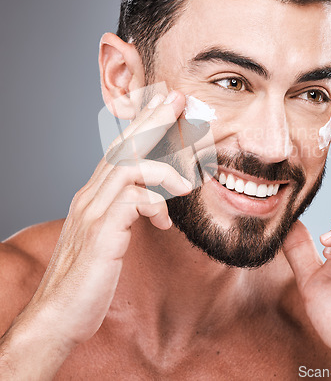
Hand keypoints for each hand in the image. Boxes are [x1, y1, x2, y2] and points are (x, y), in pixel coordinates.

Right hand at [14, 90, 191, 350]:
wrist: (59, 315)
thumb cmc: (89, 276)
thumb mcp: (110, 236)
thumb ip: (126, 213)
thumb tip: (152, 202)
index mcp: (95, 195)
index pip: (120, 150)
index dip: (143, 126)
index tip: (166, 107)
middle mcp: (91, 196)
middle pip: (122, 146)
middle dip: (152, 120)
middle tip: (177, 99)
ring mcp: (92, 212)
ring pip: (127, 166)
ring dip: (163, 167)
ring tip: (187, 183)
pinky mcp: (99, 233)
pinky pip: (131, 200)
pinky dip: (155, 203)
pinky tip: (165, 222)